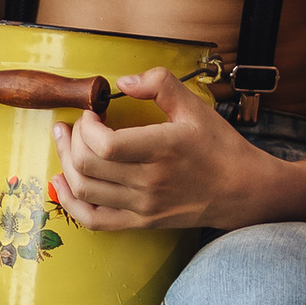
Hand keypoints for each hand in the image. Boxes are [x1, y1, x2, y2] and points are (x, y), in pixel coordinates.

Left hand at [48, 74, 259, 233]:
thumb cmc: (220, 147)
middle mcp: (150, 182)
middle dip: (71, 140)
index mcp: (163, 149)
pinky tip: (63, 183)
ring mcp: (144, 206)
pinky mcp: (142, 222)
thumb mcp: (196, 106)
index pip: (105, 145)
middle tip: (74, 125)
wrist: (243, 190)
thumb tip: (121, 82)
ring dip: (65, 164)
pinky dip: (70, 203)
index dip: (86, 127)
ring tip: (65, 144)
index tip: (92, 113)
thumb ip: (160, 84)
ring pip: (85, 191)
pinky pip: (94, 221)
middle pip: (87, 166)